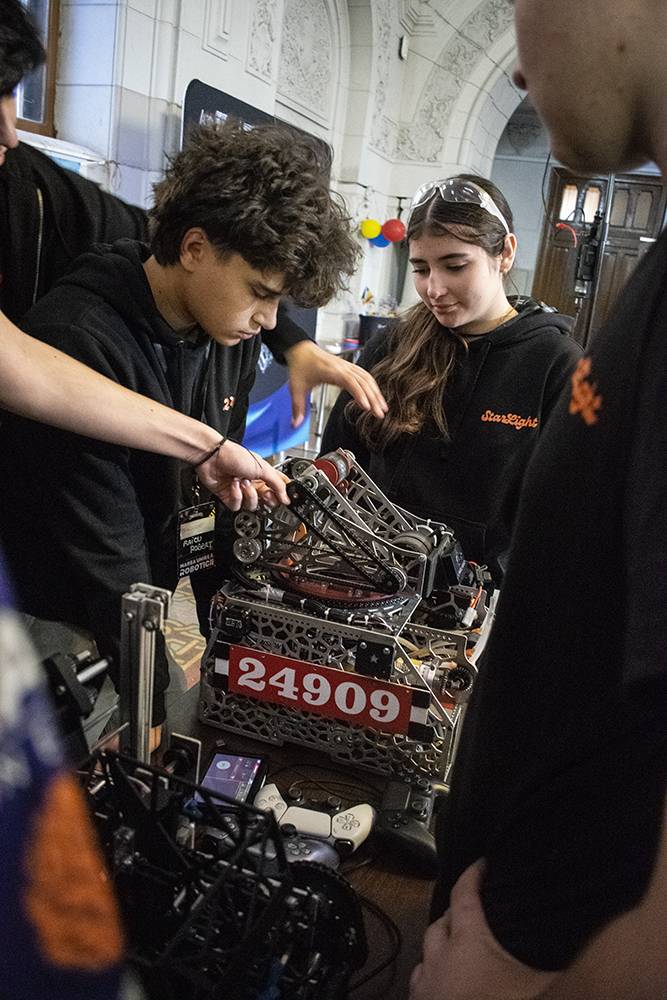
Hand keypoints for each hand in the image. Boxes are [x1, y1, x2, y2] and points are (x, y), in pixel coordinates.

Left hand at [196, 439, 289, 510]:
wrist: (212, 457)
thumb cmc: (235, 455)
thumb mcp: (263, 468)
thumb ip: (277, 484)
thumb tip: (286, 498)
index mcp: (263, 474)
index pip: (278, 488)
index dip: (281, 495)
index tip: (283, 499)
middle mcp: (253, 483)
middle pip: (266, 501)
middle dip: (265, 498)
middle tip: (264, 493)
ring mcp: (241, 491)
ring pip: (252, 506)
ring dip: (248, 495)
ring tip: (243, 483)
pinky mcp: (229, 497)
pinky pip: (237, 506)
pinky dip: (236, 496)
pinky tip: (233, 485)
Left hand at [284, 339, 387, 426]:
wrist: (301, 350)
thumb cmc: (300, 365)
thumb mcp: (296, 388)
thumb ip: (297, 408)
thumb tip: (295, 424)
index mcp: (331, 371)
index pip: (351, 382)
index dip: (360, 394)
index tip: (366, 407)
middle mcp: (342, 367)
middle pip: (363, 382)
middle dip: (373, 398)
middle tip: (379, 414)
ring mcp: (347, 366)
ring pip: (367, 378)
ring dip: (376, 392)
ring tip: (382, 407)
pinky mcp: (348, 367)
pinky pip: (364, 375)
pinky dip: (372, 386)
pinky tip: (375, 396)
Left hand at [409, 861, 558, 999]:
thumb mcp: (544, 984)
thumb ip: (566, 965)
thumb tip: (598, 949)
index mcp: (467, 944)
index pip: (464, 895)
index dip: (473, 875)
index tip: (482, 864)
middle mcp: (439, 961)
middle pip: (440, 924)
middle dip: (454, 915)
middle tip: (473, 913)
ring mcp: (426, 989)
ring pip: (424, 955)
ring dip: (439, 948)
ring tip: (457, 951)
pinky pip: (420, 985)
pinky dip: (431, 978)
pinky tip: (446, 986)